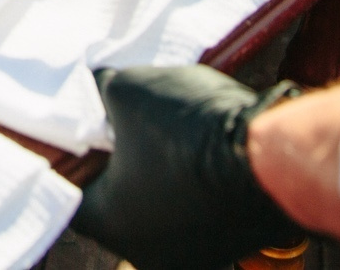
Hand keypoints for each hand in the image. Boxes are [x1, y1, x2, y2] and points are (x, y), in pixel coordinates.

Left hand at [74, 66, 305, 269]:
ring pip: (162, 208)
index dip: (73, 155)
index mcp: (109, 224)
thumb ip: (101, 91)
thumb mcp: (127, 89)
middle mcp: (147, 252)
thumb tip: (97, 85)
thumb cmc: (188, 128)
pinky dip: (197, 186)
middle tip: (125, 127)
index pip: (70, 190)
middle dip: (120, 163)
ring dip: (161, 177)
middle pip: (118, 201)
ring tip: (171, 137)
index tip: (81, 129)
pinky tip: (203, 152)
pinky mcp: (232, 244)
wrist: (268, 154)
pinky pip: (201, 212)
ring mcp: (194, 254)